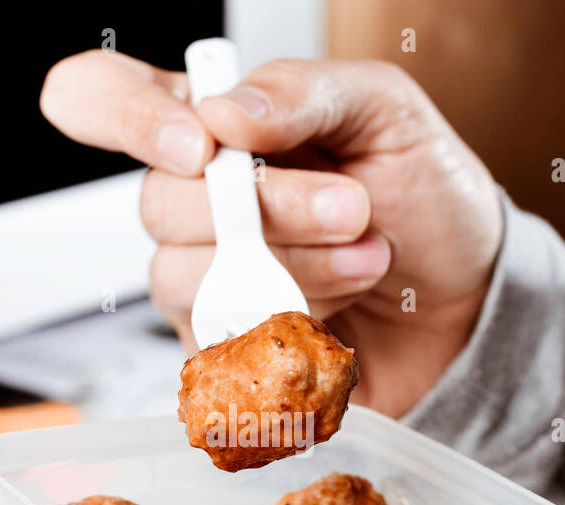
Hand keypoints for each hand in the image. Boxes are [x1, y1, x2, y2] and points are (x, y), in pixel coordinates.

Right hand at [41, 52, 502, 416]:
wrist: (466, 305)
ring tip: (367, 261)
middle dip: (269, 208)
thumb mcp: (386, 113)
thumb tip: (223, 111)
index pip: (98, 98)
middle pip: (157, 202)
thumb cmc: (425, 202)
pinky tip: (339, 316)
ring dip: (294, 268)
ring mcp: (198, 280)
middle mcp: (192, 202)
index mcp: (214, 126)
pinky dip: (290, 327)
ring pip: (186, 277)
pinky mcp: (220, 351)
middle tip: (352, 208)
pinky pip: (216, 342)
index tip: (203, 146)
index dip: (124, 117)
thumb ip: (302, 93)